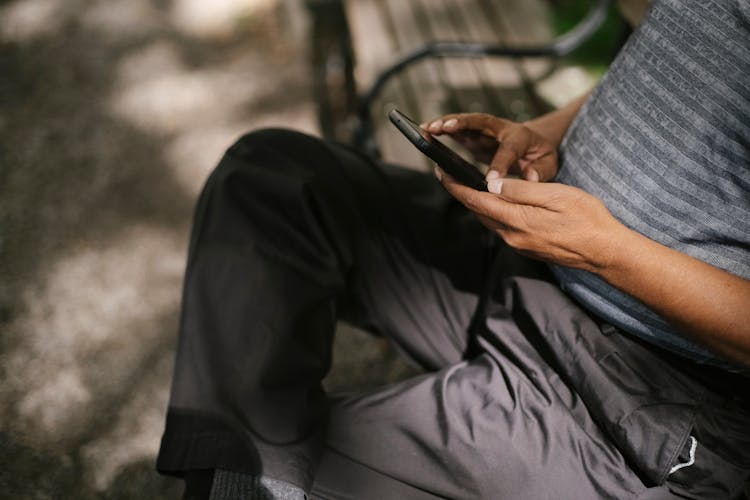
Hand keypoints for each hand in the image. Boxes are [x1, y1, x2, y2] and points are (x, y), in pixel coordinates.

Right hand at [422, 113, 558, 181]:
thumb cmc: (540, 155)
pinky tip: (424, 131)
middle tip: (445, 128)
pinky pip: (456, 130)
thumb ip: (540, 170)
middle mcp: (500, 128)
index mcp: (520, 136)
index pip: (508, 148)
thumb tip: (529, 177)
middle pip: (480, 121)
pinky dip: (441, 129)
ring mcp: (485, 130)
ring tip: (427, 128)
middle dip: (462, 123)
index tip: (490, 181)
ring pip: (464, 122)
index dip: (500, 163)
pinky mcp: (474, 135)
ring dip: (445, 123)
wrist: (535, 143)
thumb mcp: (548, 163)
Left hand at [436, 167, 623, 271]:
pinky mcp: (527, 247)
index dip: (455, 186)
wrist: (605, 252)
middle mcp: (512, 236)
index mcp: (517, 220)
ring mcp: (519, 244)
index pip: (476, 201)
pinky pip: (502, 227)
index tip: (441, 171)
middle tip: (448, 173)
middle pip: (478, 212)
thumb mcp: (556, 195)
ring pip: (489, 220)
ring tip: (466, 184)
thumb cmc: (587, 219)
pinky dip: (492, 212)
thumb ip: (522, 190)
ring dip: (475, 203)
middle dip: (461, 192)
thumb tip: (492, 185)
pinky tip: (495, 202)